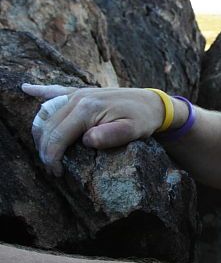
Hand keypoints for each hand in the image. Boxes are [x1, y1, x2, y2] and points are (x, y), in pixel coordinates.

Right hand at [21, 84, 165, 176]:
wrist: (152, 103)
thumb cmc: (143, 120)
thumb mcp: (132, 132)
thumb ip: (110, 136)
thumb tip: (87, 140)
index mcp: (87, 109)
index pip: (58, 136)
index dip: (53, 157)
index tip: (57, 172)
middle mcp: (77, 98)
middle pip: (48, 126)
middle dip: (45, 150)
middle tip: (52, 169)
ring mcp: (77, 93)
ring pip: (47, 113)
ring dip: (41, 133)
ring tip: (44, 152)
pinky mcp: (80, 92)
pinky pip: (55, 91)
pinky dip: (40, 92)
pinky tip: (26, 90)